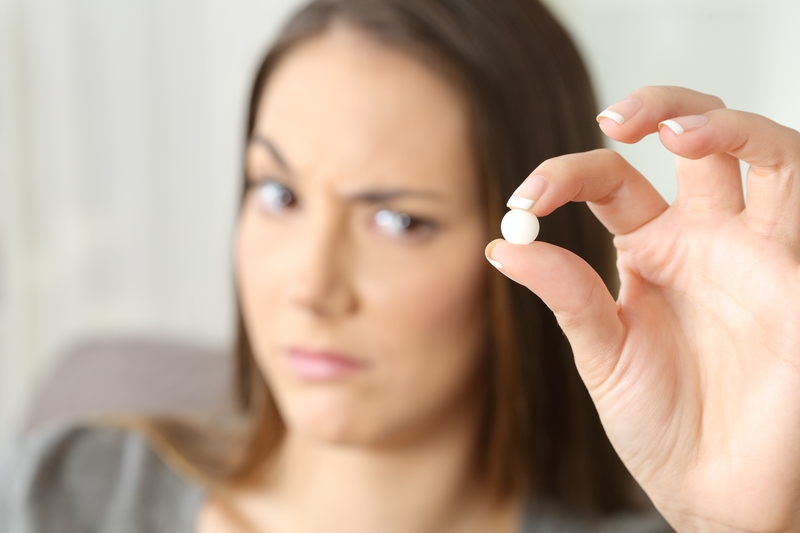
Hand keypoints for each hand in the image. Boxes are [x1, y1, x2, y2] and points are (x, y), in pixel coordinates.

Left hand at [486, 86, 799, 532]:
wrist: (717, 494)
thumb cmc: (663, 427)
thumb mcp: (603, 355)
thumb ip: (565, 295)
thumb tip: (502, 245)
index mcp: (655, 251)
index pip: (611, 181)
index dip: (565, 176)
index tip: (524, 204)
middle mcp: (710, 240)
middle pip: (698, 140)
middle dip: (663, 109)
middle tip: (614, 119)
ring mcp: (761, 256)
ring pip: (769, 154)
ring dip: (729, 127)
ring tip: (677, 133)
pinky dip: (782, 173)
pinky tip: (739, 167)